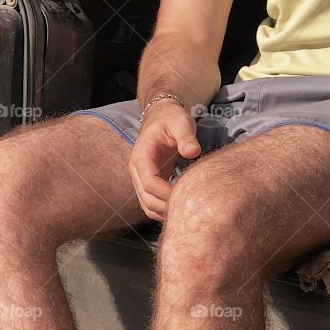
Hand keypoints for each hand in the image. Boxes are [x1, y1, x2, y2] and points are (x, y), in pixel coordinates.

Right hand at [129, 102, 200, 221]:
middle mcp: (137, 171)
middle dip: (166, 207)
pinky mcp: (150, 182)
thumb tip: (193, 152)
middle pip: (147, 199)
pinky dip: (164, 210)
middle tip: (191, 209)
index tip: (186, 196)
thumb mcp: (180, 122)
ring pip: (148, 206)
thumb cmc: (171, 119)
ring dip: (165, 212)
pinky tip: (182, 209)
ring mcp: (141, 179)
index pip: (149, 183)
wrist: (161, 116)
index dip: (166, 194)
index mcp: (141, 157)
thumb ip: (186, 137)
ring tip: (187, 212)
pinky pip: (153, 203)